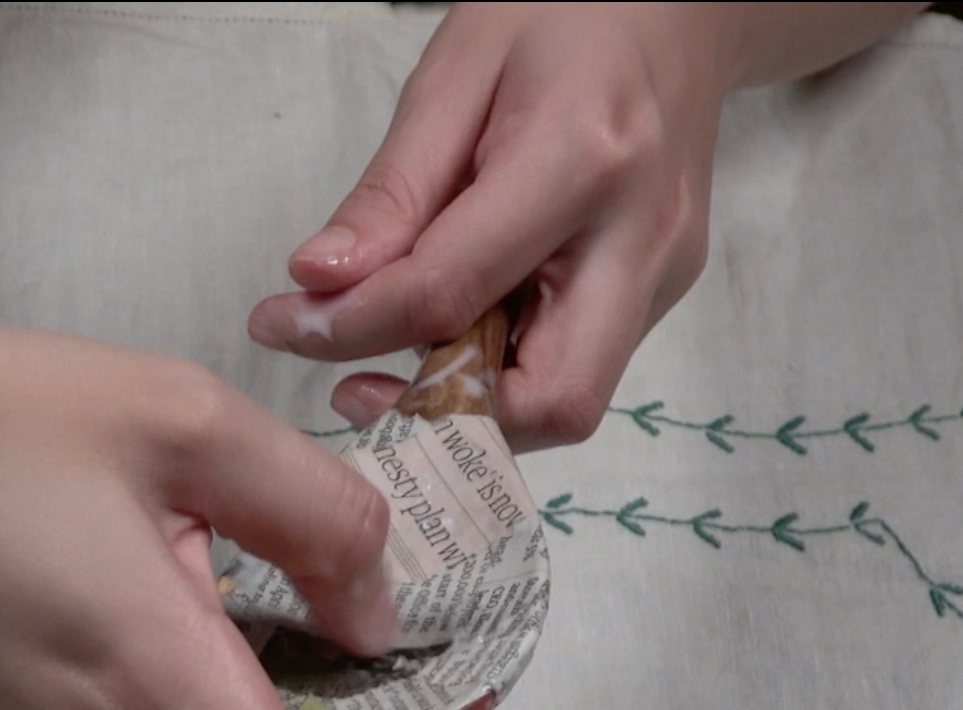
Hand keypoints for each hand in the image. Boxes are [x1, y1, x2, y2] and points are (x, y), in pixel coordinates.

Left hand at [249, 2, 919, 449]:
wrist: (676, 5)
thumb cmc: (560, 14)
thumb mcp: (453, 73)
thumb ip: (390, 191)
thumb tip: (319, 285)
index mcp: (583, 159)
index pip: (450, 293)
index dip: (353, 328)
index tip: (286, 326)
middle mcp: (640, 236)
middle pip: (552, 400)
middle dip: (445, 416)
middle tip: (358, 385)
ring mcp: (664, 272)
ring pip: (571, 402)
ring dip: (475, 401)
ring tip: (402, 349)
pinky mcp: (665, 289)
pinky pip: (580, 364)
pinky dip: (508, 368)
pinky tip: (464, 319)